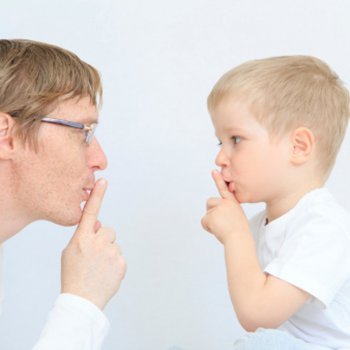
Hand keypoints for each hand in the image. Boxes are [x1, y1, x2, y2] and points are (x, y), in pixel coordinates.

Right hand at [61, 179, 125, 308]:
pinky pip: (120, 256)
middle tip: (95, 256)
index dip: (97, 195)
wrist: (82, 300)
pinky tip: (106, 273)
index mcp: (82, 238)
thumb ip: (84, 235)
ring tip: (99, 267)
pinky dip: (115, 263)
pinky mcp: (122, 263)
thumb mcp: (70, 251)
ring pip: (114, 244)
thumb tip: (100, 225)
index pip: (91, 212)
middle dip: (103, 239)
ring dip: (109, 251)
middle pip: (108, 230)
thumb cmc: (73, 274)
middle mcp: (98, 242)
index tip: (103, 180)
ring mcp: (112, 252)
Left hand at [201, 170, 249, 243]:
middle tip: (222, 222)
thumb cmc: (239, 232)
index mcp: (232, 202)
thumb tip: (216, 213)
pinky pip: (204, 222)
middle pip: (210, 202)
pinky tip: (217, 230)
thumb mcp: (236, 217)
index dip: (218, 179)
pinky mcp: (210, 215)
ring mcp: (217, 208)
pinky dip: (208, 228)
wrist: (239, 239)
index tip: (214, 171)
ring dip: (211, 222)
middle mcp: (225, 202)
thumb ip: (227, 211)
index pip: (224, 189)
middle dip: (211, 212)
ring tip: (222, 227)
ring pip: (207, 214)